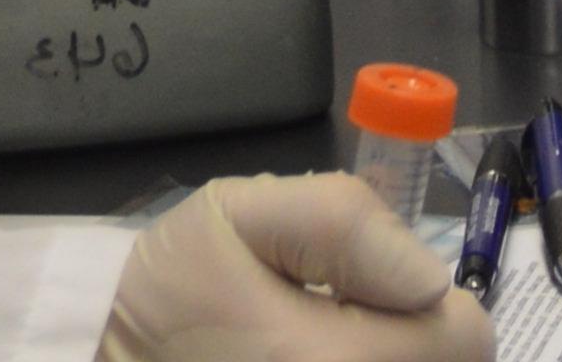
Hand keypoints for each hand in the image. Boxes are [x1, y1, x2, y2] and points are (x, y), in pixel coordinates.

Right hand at [102, 174, 482, 360]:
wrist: (98, 360)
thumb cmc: (167, 291)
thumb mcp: (236, 215)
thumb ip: (342, 222)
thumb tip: (426, 274)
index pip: (464, 339)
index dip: (431, 304)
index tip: (367, 293)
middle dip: (410, 339)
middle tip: (341, 320)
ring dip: (387, 360)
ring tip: (319, 348)